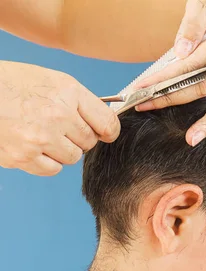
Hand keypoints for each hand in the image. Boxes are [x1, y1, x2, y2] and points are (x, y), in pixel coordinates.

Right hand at [0, 61, 119, 175]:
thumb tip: (107, 123)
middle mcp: (57, 115)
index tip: (104, 133)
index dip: (108, 131)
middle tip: (59, 128)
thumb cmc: (12, 84)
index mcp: (68, 93)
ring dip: (62, 150)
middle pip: (89, 142)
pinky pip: (52, 169)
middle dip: (78, 137)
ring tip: (42, 133)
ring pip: (72, 157)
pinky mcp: (22, 156)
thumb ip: (81, 101)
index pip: (108, 123)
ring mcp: (40, 138)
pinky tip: (32, 145)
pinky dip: (46, 161)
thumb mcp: (51, 80)